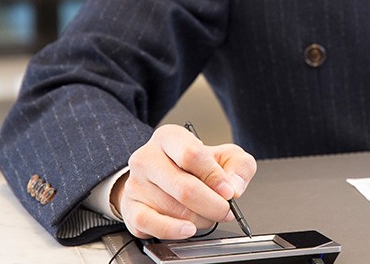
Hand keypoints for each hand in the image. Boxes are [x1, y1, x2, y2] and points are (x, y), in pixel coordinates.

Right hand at [111, 124, 256, 239]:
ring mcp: (136, 184)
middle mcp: (147, 158)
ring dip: (200, 219)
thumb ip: (239, 166)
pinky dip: (173, 230)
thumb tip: (234, 187)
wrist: (162, 178)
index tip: (229, 191)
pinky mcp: (130, 208)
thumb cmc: (196, 166)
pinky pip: (149, 224)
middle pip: (184, 187)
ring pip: (174, 209)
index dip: (215, 177)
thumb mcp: (225, 156)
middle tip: (225, 210)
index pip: (191, 155)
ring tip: (208, 215)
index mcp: (169, 137)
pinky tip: (188, 229)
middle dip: (212, 205)